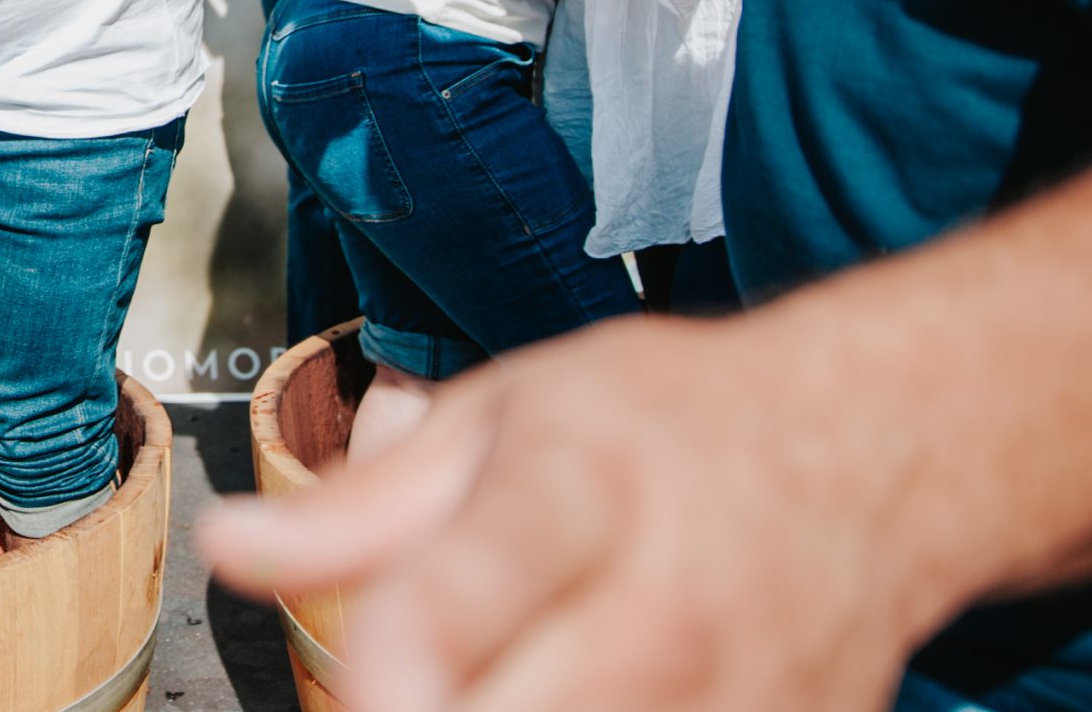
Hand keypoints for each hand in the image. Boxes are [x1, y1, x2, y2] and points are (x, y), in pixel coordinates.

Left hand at [198, 313, 919, 711]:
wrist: (870, 451)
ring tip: (476, 681)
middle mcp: (665, 609)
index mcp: (577, 492)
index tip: (356, 687)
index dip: (384, 664)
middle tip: (396, 695)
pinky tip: (558, 693)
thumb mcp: (500, 416)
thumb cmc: (661, 426)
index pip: (457, 600)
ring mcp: (739, 701)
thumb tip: (228, 550)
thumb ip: (361, 506)